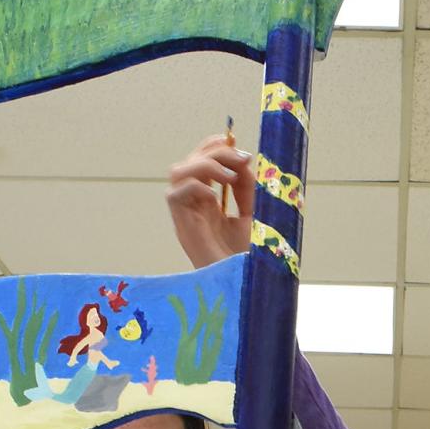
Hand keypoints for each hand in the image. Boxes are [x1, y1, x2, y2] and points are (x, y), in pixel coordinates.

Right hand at [166, 136, 255, 267]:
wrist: (245, 282)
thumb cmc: (249, 255)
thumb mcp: (254, 212)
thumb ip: (248, 186)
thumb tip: (242, 159)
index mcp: (208, 200)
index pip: (200, 161)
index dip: (214, 147)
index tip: (237, 146)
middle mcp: (193, 205)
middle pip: (189, 161)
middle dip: (215, 153)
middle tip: (242, 160)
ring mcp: (186, 215)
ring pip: (177, 172)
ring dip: (204, 165)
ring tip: (229, 177)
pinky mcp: (181, 227)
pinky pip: (174, 194)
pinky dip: (196, 188)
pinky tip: (216, 201)